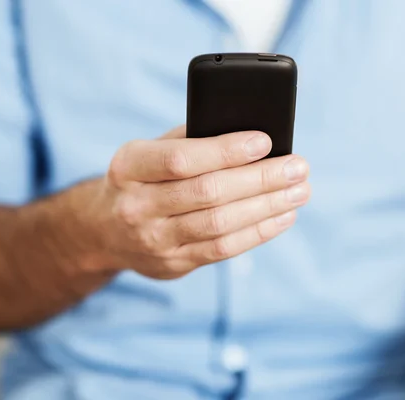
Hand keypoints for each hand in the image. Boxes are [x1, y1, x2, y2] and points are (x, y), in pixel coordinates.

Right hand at [88, 125, 309, 278]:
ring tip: (299, 191)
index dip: (225, 150)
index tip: (265, 141)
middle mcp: (137, 206)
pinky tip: (283, 216)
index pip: (180, 159)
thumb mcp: (150, 151)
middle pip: (208, 193)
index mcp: (129, 167)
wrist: (105, 229)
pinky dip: (258, 232)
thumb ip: (192, 140)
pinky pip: (223, 250)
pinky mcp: (173, 265)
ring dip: (267, 207)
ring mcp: (154, 241)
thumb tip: (252, 135)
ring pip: (220, 224)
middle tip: (298, 167)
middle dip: (260, 179)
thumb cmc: (142, 178)